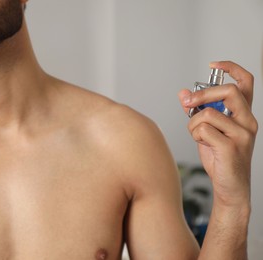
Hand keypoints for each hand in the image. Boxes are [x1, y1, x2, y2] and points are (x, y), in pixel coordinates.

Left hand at [178, 61, 257, 209]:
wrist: (230, 186)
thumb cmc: (219, 156)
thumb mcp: (206, 129)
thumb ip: (196, 111)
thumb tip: (183, 93)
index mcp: (243, 114)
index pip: (246, 82)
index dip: (231, 68)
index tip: (213, 64)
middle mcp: (248, 121)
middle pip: (229, 91)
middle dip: (203, 94)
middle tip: (189, 102)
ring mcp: (242, 134)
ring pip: (208, 113)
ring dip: (193, 123)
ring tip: (198, 135)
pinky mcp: (232, 147)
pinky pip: (204, 130)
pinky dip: (195, 135)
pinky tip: (202, 144)